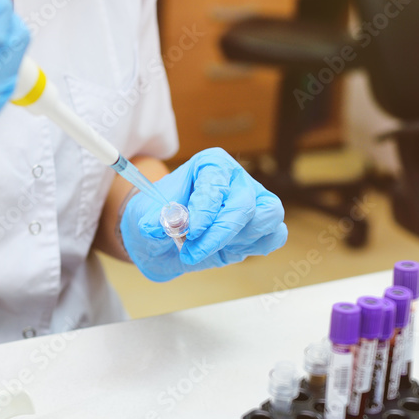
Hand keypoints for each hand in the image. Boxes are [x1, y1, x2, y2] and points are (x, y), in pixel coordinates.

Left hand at [119, 148, 287, 281]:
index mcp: (210, 165)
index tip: (191, 231)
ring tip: (206, 250)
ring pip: (267, 216)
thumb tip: (158, 226)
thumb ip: (153, 220)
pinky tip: (226, 252)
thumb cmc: (156, 219)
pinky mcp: (262, 227)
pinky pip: (275, 236)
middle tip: (190, 252)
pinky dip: (254, 248)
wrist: (162, 241)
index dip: (206, 208)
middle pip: (244, 204)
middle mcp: (236, 179)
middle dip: (218, 234)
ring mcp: (254, 202)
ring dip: (238, 241)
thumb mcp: (144, 216)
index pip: (216, 181)